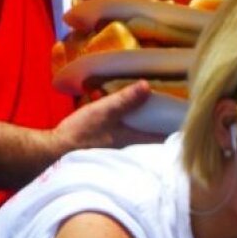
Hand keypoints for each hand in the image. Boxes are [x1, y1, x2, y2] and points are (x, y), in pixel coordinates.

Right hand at [51, 80, 165, 152]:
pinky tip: (115, 110)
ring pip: (135, 133)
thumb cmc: (81, 133)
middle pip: (150, 135)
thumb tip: (147, 87)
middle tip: (165, 108)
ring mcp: (116, 147)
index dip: (172, 128)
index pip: (162, 136)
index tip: (182, 117)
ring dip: (139, 121)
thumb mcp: (105, 111)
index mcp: (134, 140)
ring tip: (144, 105)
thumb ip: (126, 100)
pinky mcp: (103, 145)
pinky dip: (122, 123)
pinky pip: (120, 133)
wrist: (54, 150)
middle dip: (157, 122)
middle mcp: (129, 147)